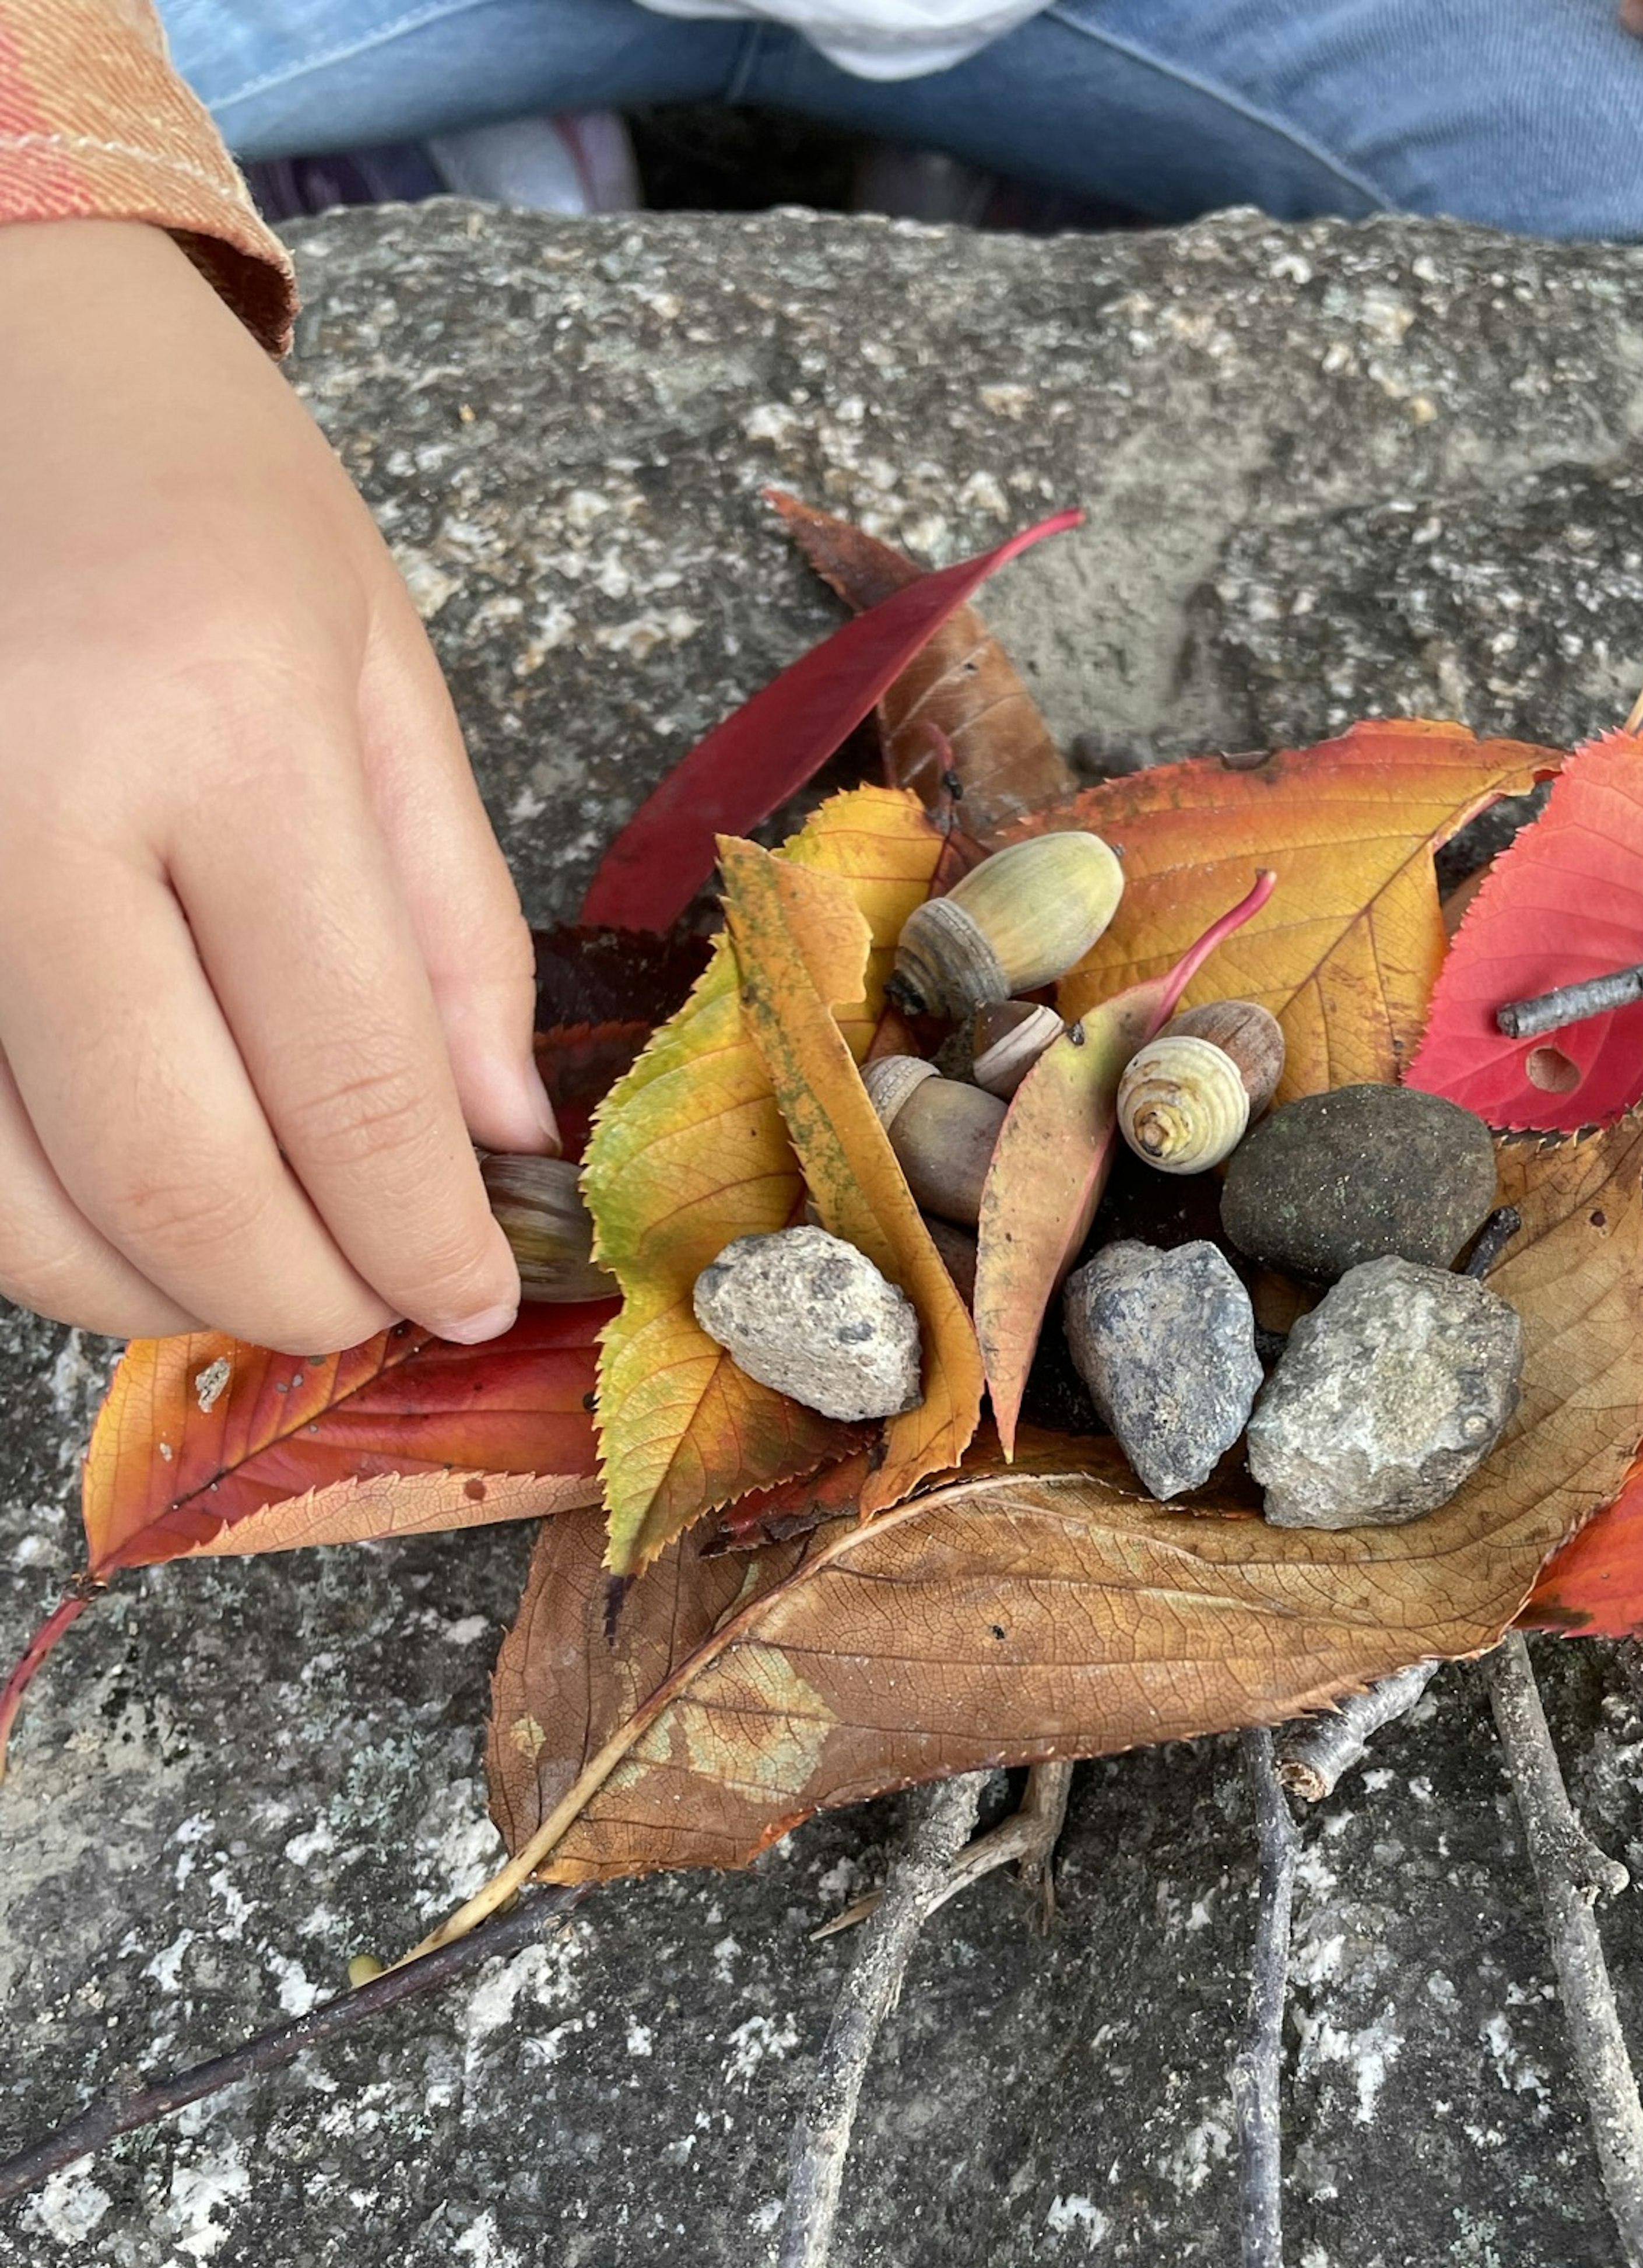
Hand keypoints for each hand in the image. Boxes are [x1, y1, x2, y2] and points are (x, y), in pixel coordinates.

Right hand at [0, 220, 551, 1352]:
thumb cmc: (187, 484)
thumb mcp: (374, 666)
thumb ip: (449, 922)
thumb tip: (495, 1144)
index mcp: (217, 724)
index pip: (349, 1083)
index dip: (423, 1238)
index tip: (475, 1298)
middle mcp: (22, 801)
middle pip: (175, 1178)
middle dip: (299, 1295)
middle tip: (369, 1309)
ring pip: (14, 1207)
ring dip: (153, 1292)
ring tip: (251, 1269)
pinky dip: (31, 1227)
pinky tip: (115, 1210)